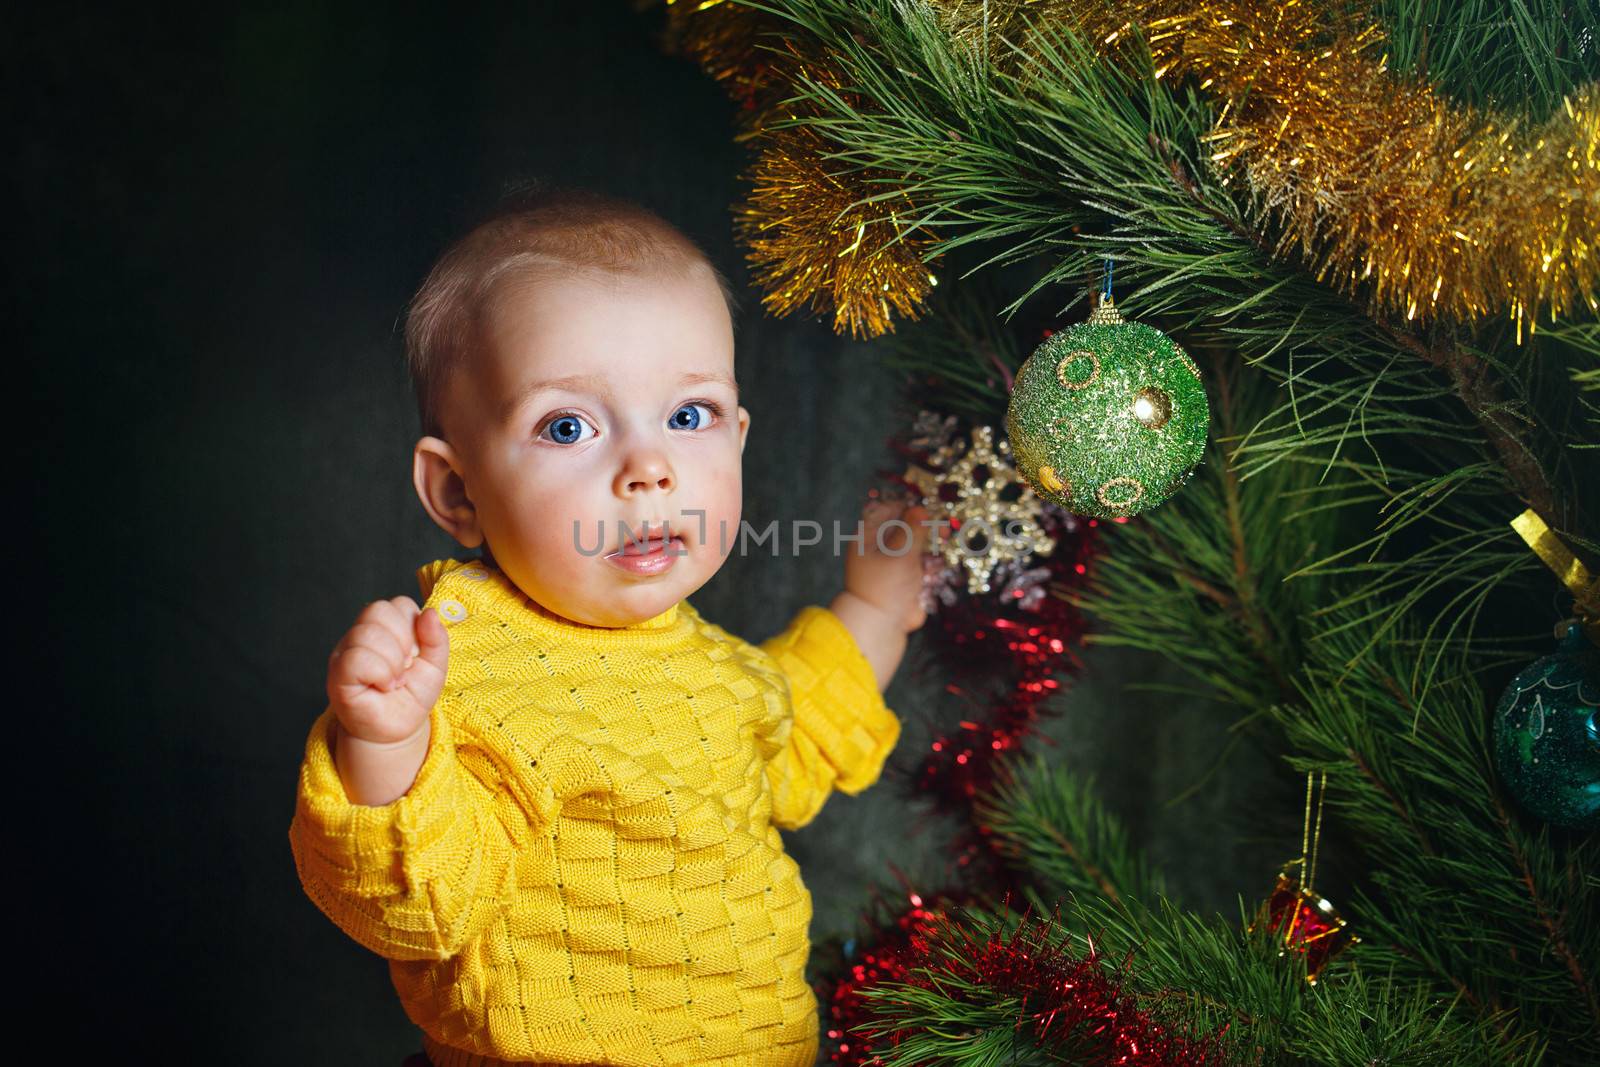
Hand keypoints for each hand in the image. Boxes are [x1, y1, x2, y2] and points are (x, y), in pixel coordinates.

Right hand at [326, 597, 449, 745]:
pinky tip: (384, 686)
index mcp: (385, 628)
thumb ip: (437, 638)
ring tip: (395, 680)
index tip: (416, 655)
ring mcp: (346, 653)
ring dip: (393, 662)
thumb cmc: (411, 696)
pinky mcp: (338, 675)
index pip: (399, 604)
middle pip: (379, 610)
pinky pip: (357, 658)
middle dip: (403, 641)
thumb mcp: (435, 666)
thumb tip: (430, 612)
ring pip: (368, 633)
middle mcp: (361, 635)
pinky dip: (380, 673)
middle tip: (405, 668)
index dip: (413, 628)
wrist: (396, 731)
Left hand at [843, 498, 934, 633]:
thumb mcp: (900, 554)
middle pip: (908, 526)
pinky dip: (932, 568)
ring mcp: (895, 563)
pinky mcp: (908, 579)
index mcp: (870, 537)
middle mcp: (881, 547)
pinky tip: (932, 575)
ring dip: (932, 550)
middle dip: (927, 529)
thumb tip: (921, 508)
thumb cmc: (884, 587)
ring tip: (937, 557)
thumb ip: (913, 530)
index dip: (908, 508)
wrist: (882, 626)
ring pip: (920, 546)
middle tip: (943, 532)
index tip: (927, 511)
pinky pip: (925, 565)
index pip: (887, 510)